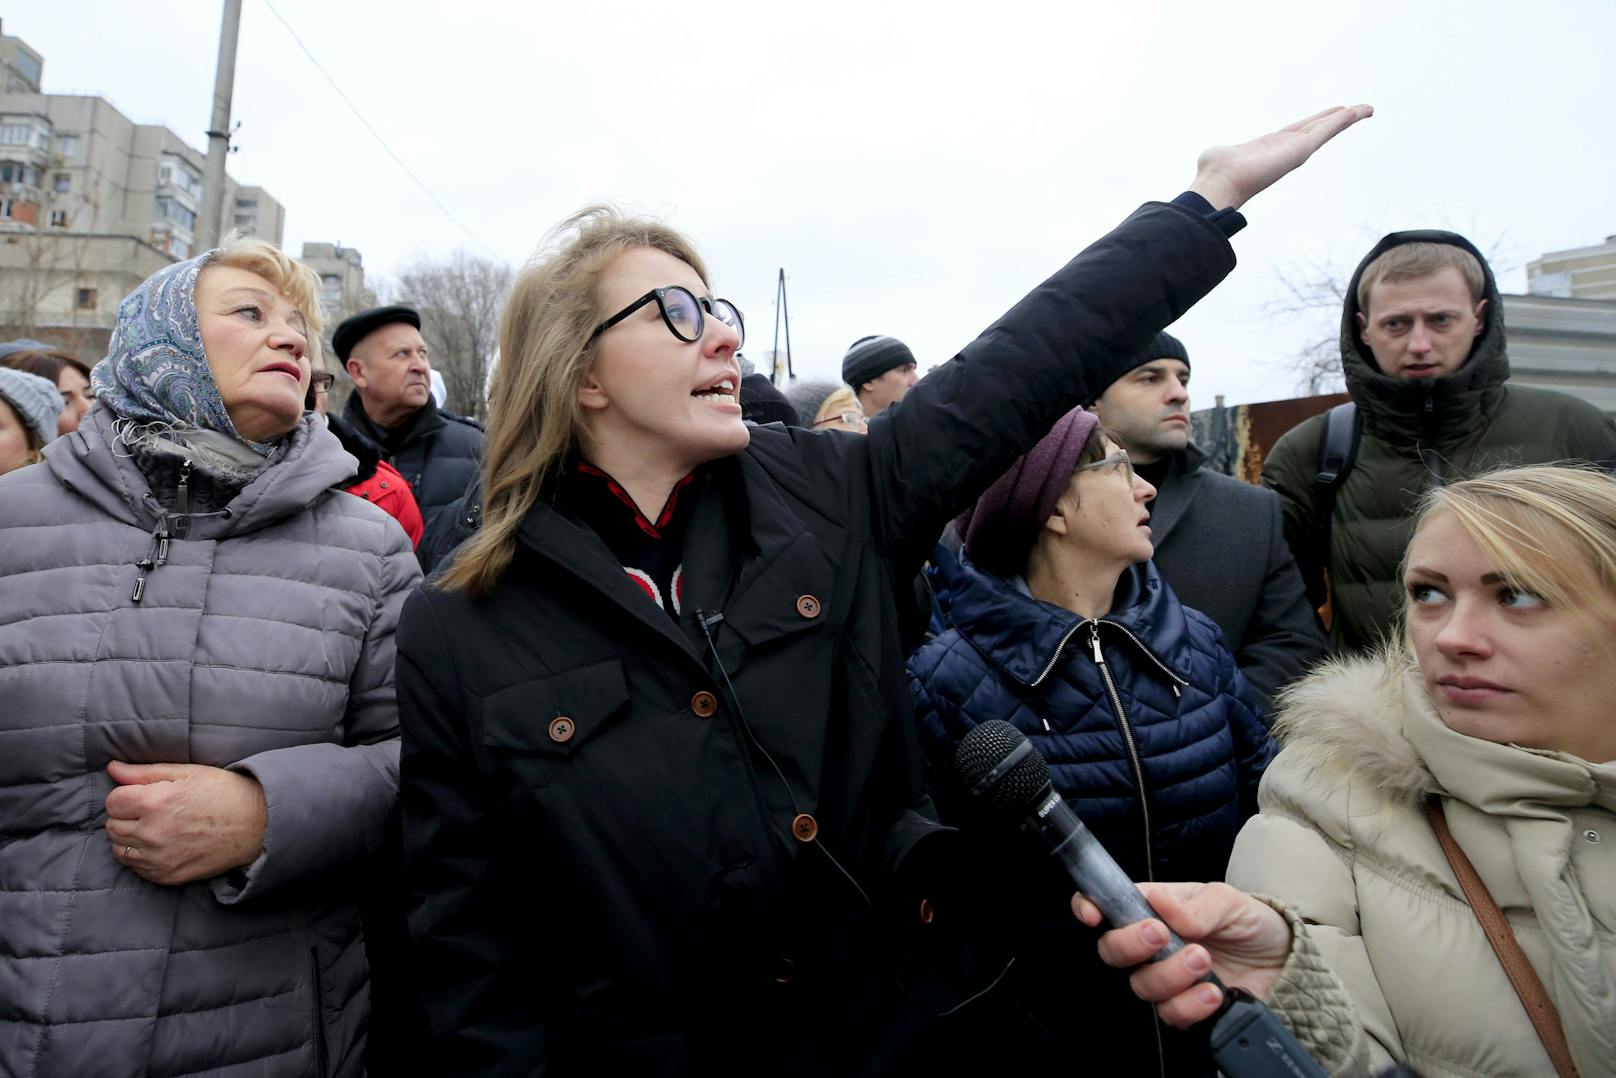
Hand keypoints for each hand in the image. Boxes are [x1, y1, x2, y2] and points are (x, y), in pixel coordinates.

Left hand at [105, 761, 268, 886]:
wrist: (257, 824)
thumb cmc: (224, 792)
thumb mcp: (187, 773)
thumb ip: (144, 772)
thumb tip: (112, 768)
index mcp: (156, 802)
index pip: (113, 802)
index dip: (126, 795)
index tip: (143, 794)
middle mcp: (153, 833)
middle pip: (113, 826)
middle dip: (126, 816)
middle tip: (151, 810)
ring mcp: (159, 858)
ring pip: (119, 849)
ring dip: (130, 837)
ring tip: (155, 827)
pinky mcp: (166, 876)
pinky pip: (135, 867)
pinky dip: (141, 856)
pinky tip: (161, 844)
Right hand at [1073, 881, 1291, 1028]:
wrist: (1283, 962)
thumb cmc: (1248, 922)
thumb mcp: (1228, 901)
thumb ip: (1196, 905)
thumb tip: (1159, 904)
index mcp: (1152, 909)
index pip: (1105, 905)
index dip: (1087, 907)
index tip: (1093, 915)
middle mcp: (1150, 946)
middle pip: (1112, 951)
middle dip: (1130, 944)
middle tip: (1161, 934)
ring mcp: (1166, 979)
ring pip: (1141, 986)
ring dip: (1170, 974)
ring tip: (1204, 959)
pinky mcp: (1185, 1009)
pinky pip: (1171, 1014)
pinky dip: (1191, 1004)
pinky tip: (1214, 992)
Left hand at [1188, 105, 1372, 210]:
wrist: (1220, 183)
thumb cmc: (1216, 172)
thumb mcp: (1221, 155)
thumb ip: (1222, 154)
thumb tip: (1211, 158)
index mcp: (1271, 147)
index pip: (1298, 131)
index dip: (1315, 122)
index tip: (1331, 113)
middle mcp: (1287, 149)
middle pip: (1318, 129)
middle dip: (1338, 119)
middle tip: (1359, 110)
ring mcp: (1296, 150)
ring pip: (1327, 130)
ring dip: (1347, 118)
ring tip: (1366, 109)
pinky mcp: (1301, 150)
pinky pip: (1326, 130)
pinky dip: (1342, 121)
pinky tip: (1357, 111)